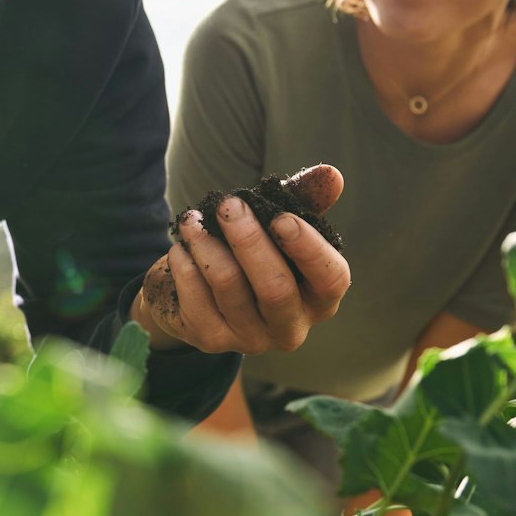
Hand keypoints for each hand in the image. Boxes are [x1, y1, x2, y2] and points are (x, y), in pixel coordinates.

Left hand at [133, 164, 349, 355]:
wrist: (195, 290)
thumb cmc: (249, 252)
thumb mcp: (277, 225)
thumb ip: (304, 200)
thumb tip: (332, 175)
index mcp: (319, 298)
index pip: (331, 280)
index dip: (309, 249)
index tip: (282, 218)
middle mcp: (290, 327)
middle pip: (275, 288)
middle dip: (249, 240)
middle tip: (228, 205)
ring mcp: (251, 339)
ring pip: (229, 286)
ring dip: (206, 244)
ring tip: (192, 220)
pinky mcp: (212, 340)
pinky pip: (195, 297)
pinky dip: (185, 264)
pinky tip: (182, 248)